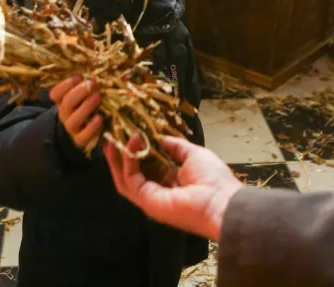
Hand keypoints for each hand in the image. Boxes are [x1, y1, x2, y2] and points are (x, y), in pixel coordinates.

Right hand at [50, 76, 102, 150]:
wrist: (81, 130)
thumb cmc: (84, 105)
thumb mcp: (81, 95)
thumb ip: (84, 85)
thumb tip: (96, 73)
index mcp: (62, 100)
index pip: (55, 93)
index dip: (65, 85)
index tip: (78, 76)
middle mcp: (64, 113)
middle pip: (67, 103)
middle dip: (80, 92)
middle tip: (93, 84)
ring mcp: (71, 127)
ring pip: (74, 119)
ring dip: (86, 107)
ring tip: (97, 97)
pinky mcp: (80, 140)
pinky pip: (83, 136)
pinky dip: (92, 127)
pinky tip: (99, 118)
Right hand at [104, 135, 242, 241]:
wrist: (222, 202)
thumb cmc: (213, 179)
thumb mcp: (193, 154)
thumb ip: (175, 146)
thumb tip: (159, 138)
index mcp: (171, 180)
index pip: (147, 164)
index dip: (137, 149)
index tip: (129, 131)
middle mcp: (158, 190)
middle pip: (131, 172)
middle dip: (121, 153)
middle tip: (112, 134)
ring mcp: (150, 198)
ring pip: (125, 177)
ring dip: (118, 157)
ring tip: (112, 136)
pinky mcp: (146, 200)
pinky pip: (131, 179)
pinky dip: (128, 159)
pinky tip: (131, 141)